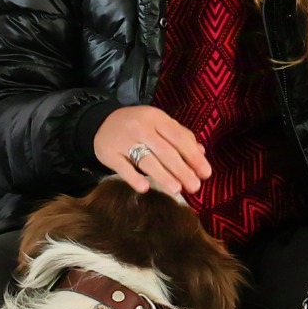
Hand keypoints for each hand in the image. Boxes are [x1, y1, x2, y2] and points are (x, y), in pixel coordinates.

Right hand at [94, 105, 209, 200]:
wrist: (101, 122)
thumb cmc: (138, 126)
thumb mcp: (159, 124)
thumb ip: (180, 136)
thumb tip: (201, 153)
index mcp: (156, 118)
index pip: (178, 138)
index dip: (193, 157)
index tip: (206, 173)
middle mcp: (141, 127)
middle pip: (165, 151)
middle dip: (182, 170)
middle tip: (194, 186)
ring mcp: (124, 140)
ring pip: (146, 160)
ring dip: (163, 176)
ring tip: (176, 190)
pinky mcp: (109, 153)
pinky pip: (123, 167)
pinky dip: (134, 178)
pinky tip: (145, 188)